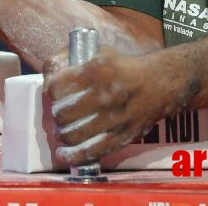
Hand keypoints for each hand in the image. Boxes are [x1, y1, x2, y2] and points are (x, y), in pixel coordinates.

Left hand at [42, 46, 171, 165]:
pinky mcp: (123, 136)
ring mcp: (115, 119)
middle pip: (63, 113)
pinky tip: (64, 155)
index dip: (51, 90)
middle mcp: (106, 95)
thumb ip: (69, 58)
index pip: (57, 86)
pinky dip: (74, 156)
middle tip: (59, 114)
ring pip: (74, 135)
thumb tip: (48, 74)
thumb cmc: (123, 67)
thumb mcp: (97, 52)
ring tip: (62, 132)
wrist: (160, 83)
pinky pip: (93, 151)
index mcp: (97, 70)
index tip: (53, 92)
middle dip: (56, 115)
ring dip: (62, 135)